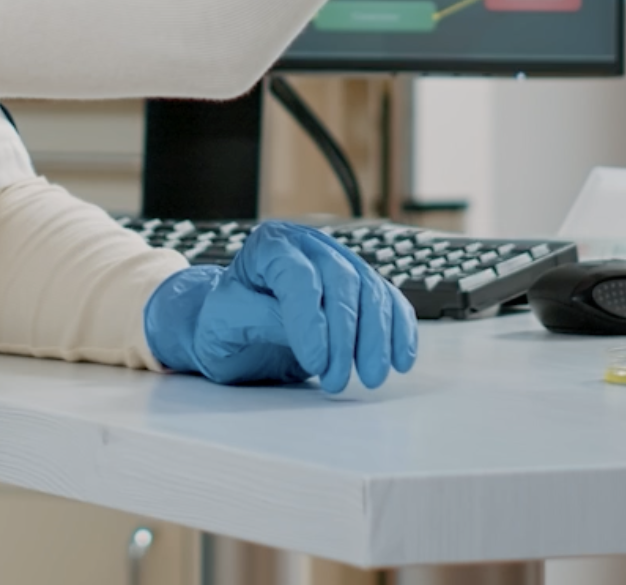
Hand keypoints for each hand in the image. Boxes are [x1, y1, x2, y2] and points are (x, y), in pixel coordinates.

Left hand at [139, 222, 417, 392]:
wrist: (236, 328)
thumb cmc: (224, 322)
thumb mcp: (224, 324)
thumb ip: (262, 320)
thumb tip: (311, 334)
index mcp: (268, 246)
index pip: (299, 276)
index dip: (311, 320)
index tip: (316, 363)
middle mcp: (308, 246)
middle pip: (342, 280)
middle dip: (347, 335)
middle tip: (339, 380)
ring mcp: (338, 261)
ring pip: (371, 290)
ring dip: (377, 338)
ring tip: (370, 378)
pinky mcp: (359, 285)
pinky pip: (387, 300)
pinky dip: (399, 330)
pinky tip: (401, 359)